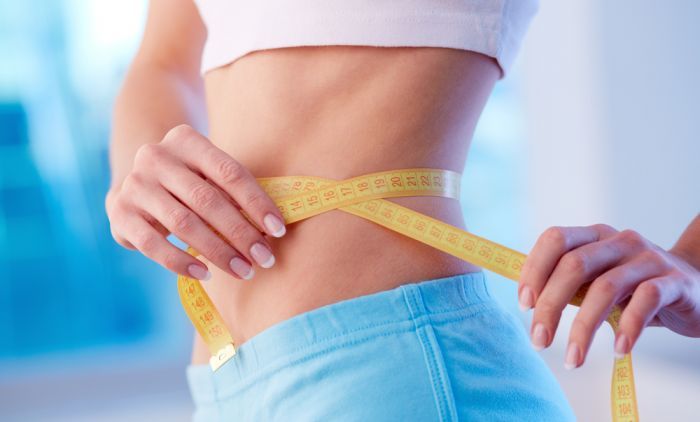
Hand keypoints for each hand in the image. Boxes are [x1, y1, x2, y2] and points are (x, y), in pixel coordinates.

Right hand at [105, 124, 286, 280]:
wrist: (135, 184)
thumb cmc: (189, 182)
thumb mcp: (208, 174)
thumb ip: (234, 192)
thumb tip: (272, 230)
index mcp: (185, 139)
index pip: (229, 172)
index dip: (257, 202)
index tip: (279, 229)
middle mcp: (155, 157)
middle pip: (207, 200)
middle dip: (241, 233)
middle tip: (265, 259)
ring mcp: (134, 184)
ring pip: (183, 223)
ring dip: (218, 252)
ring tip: (244, 271)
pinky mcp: (119, 212)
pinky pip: (153, 245)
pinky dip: (181, 262)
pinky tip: (205, 274)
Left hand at [518, 224, 699, 369]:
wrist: (697, 289)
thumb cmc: (634, 288)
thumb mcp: (598, 280)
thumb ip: (569, 284)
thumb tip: (529, 302)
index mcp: (594, 236)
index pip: (555, 239)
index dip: (534, 270)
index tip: (523, 305)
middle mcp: (619, 241)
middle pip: (574, 265)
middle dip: (550, 306)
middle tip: (539, 341)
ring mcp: (648, 259)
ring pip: (606, 287)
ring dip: (583, 328)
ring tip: (573, 359)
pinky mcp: (674, 282)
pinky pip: (646, 300)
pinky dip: (628, 328)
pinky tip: (617, 349)